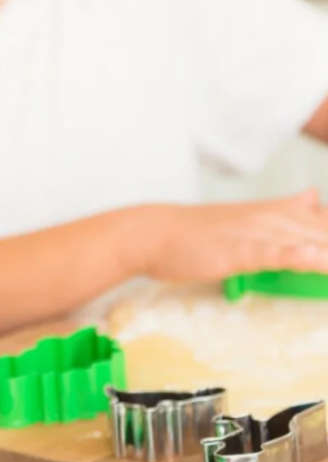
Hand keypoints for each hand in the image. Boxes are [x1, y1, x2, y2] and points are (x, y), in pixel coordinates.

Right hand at [139, 190, 327, 281]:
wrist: (151, 232)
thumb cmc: (193, 234)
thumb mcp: (242, 220)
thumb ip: (279, 214)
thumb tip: (310, 198)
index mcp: (279, 211)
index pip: (327, 220)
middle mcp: (275, 217)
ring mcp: (259, 233)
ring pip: (314, 242)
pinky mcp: (241, 250)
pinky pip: (281, 254)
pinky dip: (306, 258)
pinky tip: (320, 262)